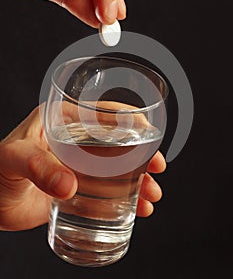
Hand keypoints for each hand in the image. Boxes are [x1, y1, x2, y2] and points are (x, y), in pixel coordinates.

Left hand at [0, 106, 165, 230]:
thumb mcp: (14, 158)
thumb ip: (39, 167)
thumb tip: (69, 186)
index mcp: (62, 121)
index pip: (101, 113)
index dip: (129, 120)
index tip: (149, 131)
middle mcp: (75, 141)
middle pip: (118, 142)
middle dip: (142, 154)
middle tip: (157, 168)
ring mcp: (79, 166)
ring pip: (118, 168)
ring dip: (138, 180)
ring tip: (151, 195)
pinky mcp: (79, 188)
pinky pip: (108, 190)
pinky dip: (126, 199)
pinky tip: (137, 208)